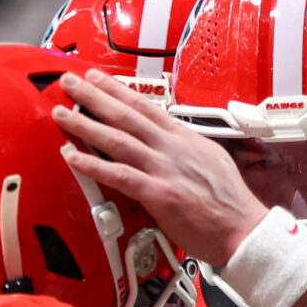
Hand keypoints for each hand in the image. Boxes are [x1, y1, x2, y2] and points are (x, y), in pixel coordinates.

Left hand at [53, 70, 269, 266]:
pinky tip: (72, 157)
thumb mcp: (210, 161)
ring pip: (118, 140)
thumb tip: (167, 142)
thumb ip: (184, 149)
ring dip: (85, 125)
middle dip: (94, 96)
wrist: (244, 229)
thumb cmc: (229, 203)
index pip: (146, 106)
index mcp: (184, 138)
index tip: (98, 77)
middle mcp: (172, 148)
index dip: (118, 90)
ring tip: (62, 112)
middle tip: (70, 81)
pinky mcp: (159, 195)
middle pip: (126, 115)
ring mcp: (164, 170)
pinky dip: (94, 165)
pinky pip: (120, 176)